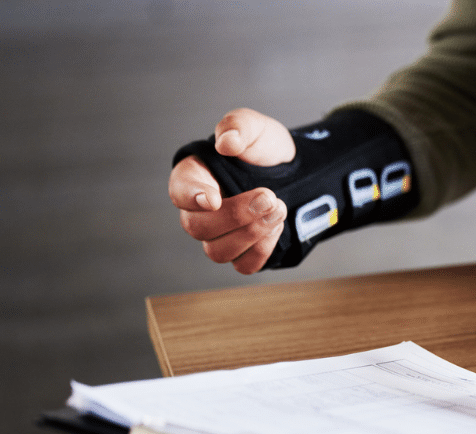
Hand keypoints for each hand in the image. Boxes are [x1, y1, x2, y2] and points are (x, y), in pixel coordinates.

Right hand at [168, 108, 295, 273]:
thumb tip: (227, 142)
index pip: (179, 192)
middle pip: (198, 228)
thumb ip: (238, 127)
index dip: (191, 197)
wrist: (296, 171)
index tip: (213, 199)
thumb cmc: (264, 149)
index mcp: (194, 177)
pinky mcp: (243, 253)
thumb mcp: (254, 127)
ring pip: (218, 251)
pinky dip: (261, 249)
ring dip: (251, 233)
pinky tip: (277, 226)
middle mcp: (200, 212)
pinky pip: (243, 265)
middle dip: (236, 216)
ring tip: (278, 209)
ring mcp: (220, 235)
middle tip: (268, 197)